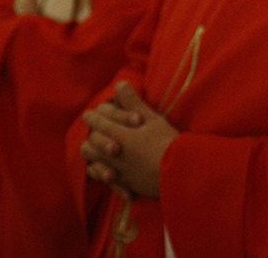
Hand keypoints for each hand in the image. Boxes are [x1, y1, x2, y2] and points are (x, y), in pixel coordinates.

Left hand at [80, 81, 177, 197]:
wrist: (177, 172)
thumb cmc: (166, 142)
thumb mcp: (153, 118)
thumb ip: (133, 102)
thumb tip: (119, 84)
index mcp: (119, 134)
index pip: (97, 122)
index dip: (94, 116)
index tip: (92, 112)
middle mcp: (112, 153)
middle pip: (90, 142)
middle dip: (92, 133)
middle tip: (95, 128)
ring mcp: (115, 169)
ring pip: (91, 160)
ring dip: (93, 152)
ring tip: (99, 147)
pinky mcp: (122, 183)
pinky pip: (101, 178)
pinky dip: (100, 172)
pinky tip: (105, 167)